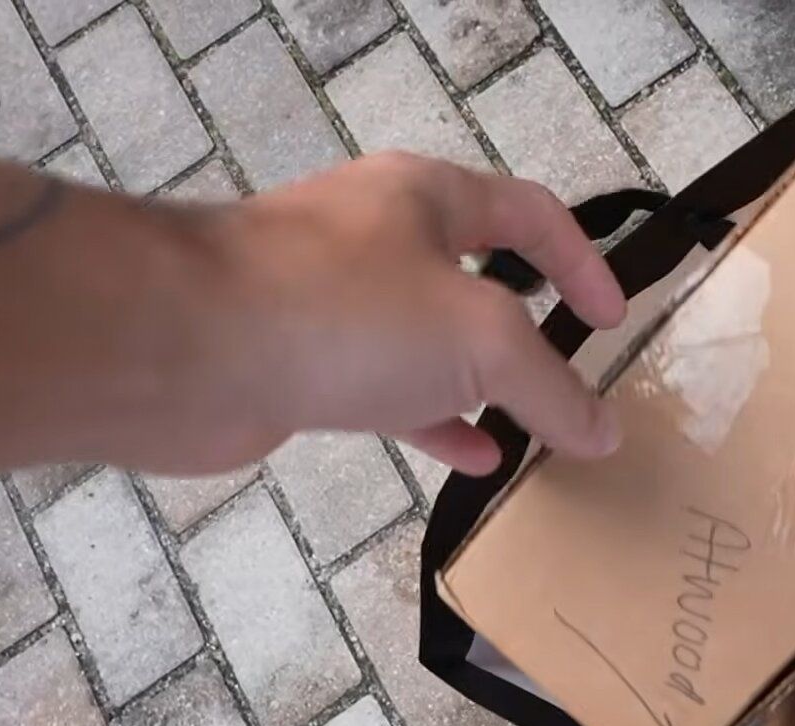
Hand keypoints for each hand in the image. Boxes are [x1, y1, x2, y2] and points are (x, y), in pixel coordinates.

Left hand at [178, 151, 625, 474]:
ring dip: (482, 386)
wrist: (179, 348)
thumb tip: (606, 432)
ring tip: (532, 431)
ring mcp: (331, 300)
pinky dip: (433, 421)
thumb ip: (552, 387)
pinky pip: (385, 390)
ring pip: (429, 342)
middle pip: (476, 275)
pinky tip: (472, 460)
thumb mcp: (482, 340)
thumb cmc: (346, 314)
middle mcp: (378, 237)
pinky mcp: (296, 361)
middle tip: (572, 379)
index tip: (614, 321)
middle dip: (529, 328)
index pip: (530, 214)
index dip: (583, 263)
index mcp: (426, 197)